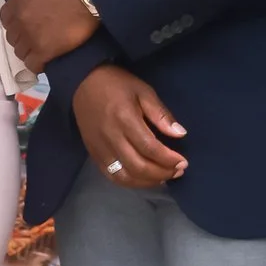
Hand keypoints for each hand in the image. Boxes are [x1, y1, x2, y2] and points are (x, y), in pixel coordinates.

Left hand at [7, 0, 100, 69]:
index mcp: (17, 3)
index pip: (5, 20)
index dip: (15, 24)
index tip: (25, 25)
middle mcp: (19, 21)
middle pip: (13, 38)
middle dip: (22, 39)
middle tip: (36, 38)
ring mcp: (30, 38)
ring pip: (21, 53)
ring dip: (30, 52)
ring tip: (42, 51)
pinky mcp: (44, 51)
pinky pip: (33, 65)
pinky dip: (38, 65)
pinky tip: (47, 61)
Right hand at [73, 63, 187, 187]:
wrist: (83, 82)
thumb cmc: (117, 84)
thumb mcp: (143, 91)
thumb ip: (161, 114)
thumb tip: (180, 134)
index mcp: (125, 119)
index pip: (150, 148)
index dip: (168, 159)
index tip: (183, 162)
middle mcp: (111, 137)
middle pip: (138, 166)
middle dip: (162, 173)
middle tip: (178, 171)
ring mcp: (100, 148)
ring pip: (125, 176)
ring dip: (147, 182)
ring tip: (164, 177)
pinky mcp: (93, 154)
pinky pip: (111, 176)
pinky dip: (130, 182)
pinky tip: (144, 179)